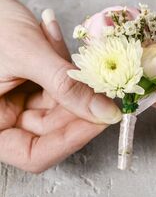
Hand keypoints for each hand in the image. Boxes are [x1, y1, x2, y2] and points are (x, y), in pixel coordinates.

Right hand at [0, 0, 120, 172]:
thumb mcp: (27, 55)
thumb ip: (66, 86)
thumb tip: (105, 112)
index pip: (35, 154)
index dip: (70, 141)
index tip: (101, 121)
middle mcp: (6, 118)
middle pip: (54, 130)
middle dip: (81, 106)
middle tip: (103, 89)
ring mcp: (20, 102)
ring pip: (62, 106)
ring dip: (74, 81)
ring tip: (69, 54)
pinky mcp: (32, 86)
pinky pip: (58, 86)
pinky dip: (64, 67)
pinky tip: (55, 42)